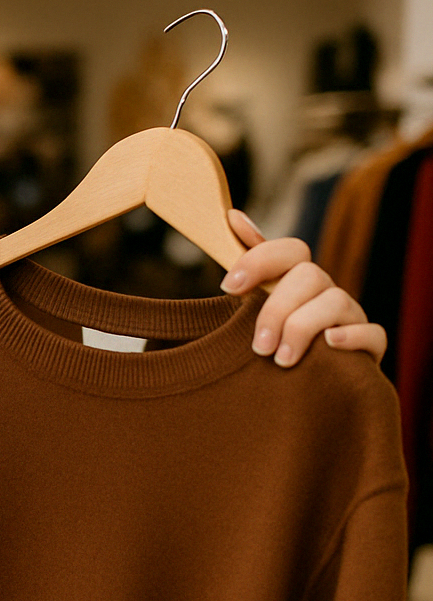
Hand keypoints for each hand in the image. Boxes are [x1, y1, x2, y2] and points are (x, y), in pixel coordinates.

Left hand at [220, 209, 386, 367]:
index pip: (289, 250)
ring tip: (281, 360)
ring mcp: (349, 316)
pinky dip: (351, 337)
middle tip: (258, 346)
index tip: (227, 287)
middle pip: (309, 275)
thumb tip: (232, 216)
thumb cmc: (274, 339)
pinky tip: (329, 345)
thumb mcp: (254, 302)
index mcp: (296, 279)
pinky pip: (373, 333)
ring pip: (337, 301)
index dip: (258, 261)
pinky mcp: (369, 345)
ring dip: (303, 328)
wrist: (301, 384)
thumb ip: (247, 263)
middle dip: (277, 309)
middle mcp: (325, 291)